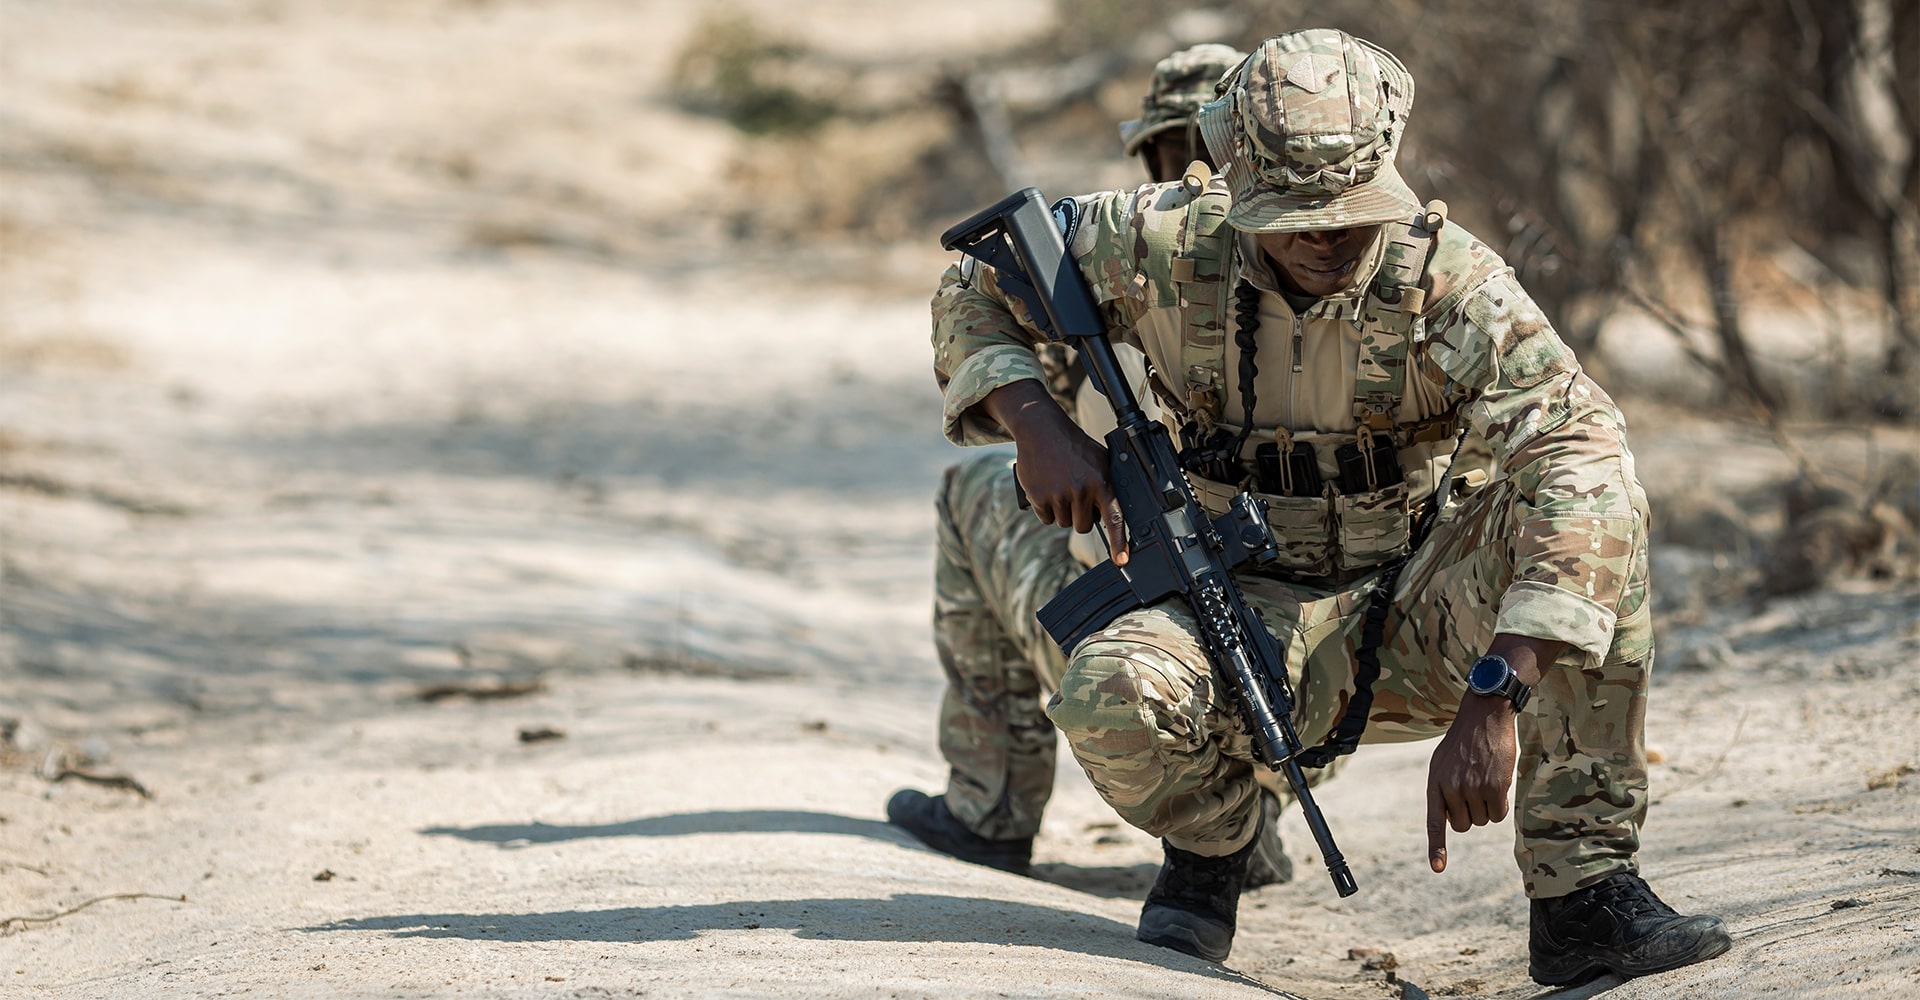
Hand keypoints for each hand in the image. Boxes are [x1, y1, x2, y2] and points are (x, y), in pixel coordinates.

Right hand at [980, 380, 1129, 563]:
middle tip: (1077, 496)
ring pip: (1064, 523)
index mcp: (1101, 481)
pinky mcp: (1039, 497)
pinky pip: (1046, 518)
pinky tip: (1048, 488)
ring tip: (1061, 486)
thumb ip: (1107, 486)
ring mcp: (1059, 494)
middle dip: (1081, 516)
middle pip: (1084, 526)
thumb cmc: (1074, 447)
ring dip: (1062, 512)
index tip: (1121, 560)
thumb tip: (1116, 515)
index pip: (1114, 517)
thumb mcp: (1099, 461)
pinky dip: (1046, 508)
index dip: (1119, 542)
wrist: (1042, 431)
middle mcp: (1081, 490)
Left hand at [1424, 634, 1559, 872]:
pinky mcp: (1495, 786)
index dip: (1436, 847)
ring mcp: (1473, 788)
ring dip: (1487, 807)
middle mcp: (1451, 787)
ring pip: (1482, 820)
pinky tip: (1499, 783)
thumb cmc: (1465, 741)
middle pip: (1463, 825)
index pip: (1434, 821)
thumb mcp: (1443, 761)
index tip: (1437, 869)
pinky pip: (1498, 814)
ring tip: (1485, 780)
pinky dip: (1501, 806)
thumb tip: (1448, 819)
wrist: (1485, 715)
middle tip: (1475, 791)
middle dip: (1471, 815)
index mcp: (1435, 782)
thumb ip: (1443, 789)